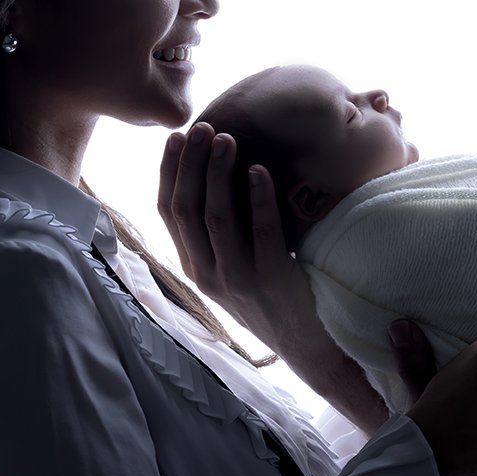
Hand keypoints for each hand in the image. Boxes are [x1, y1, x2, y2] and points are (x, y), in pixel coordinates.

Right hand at [156, 122, 314, 349]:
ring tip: (227, 139)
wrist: (308, 347)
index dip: (169, 172)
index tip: (176, 137)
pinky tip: (259, 169)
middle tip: (203, 128)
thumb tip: (215, 179)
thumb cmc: (274, 298)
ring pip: (215, 216)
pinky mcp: (270, 279)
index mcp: (194, 268)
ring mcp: (237, 279)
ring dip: (218, 172)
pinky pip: (261, 230)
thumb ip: (220, 236)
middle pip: (186, 209)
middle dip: (191, 163)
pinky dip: (258, 196)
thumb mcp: (234, 269)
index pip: (167, 213)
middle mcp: (206, 275)